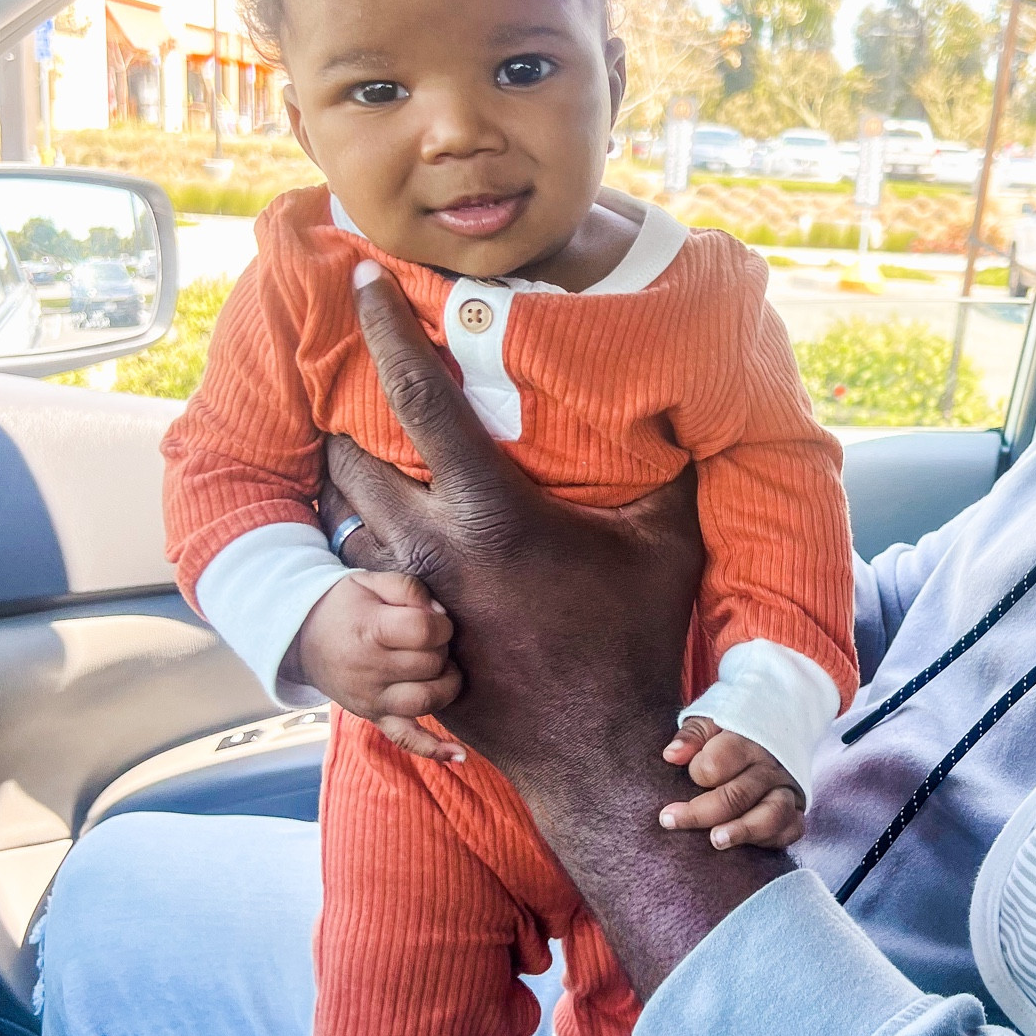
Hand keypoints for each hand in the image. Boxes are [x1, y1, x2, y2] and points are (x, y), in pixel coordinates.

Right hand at [293, 571, 462, 760]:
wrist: (302, 638)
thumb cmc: (345, 606)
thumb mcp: (371, 581)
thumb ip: (410, 590)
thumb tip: (441, 615)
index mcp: (370, 631)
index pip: (426, 631)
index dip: (441, 624)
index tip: (434, 619)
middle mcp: (369, 670)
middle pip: (431, 665)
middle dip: (443, 649)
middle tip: (430, 640)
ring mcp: (372, 699)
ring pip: (427, 701)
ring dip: (447, 684)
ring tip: (443, 669)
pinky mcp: (375, 717)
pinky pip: (406, 739)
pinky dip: (433, 749)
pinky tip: (458, 755)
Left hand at [323, 261, 791, 998]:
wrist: (599, 756)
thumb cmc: (635, 642)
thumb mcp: (666, 543)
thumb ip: (671, 469)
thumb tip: (692, 405)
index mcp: (490, 512)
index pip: (418, 396)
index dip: (385, 329)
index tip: (360, 280)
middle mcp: (432, 552)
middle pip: (348, 462)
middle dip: (342, 426)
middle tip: (354, 398)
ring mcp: (411, 602)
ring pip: (346, 526)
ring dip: (351, 494)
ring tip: (368, 467)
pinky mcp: (404, 645)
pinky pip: (366, 583)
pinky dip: (372, 555)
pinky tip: (396, 547)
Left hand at [661, 719, 804, 849]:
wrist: (778, 725)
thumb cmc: (732, 730)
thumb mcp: (710, 722)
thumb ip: (691, 736)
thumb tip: (672, 755)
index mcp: (746, 741)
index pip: (716, 764)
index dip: (696, 773)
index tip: (686, 776)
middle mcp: (769, 766)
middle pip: (737, 795)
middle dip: (700, 813)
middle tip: (669, 820)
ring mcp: (786, 788)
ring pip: (771, 815)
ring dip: (742, 831)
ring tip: (716, 840)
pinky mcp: (796, 808)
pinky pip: (792, 829)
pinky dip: (771, 840)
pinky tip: (745, 845)